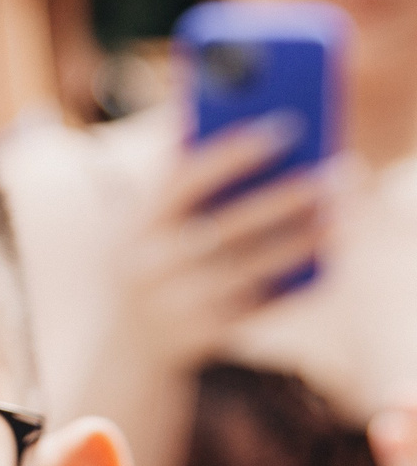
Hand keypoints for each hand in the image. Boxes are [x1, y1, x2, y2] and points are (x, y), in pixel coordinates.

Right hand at [111, 117, 328, 370]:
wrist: (130, 349)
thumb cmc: (151, 263)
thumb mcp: (144, 224)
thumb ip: (173, 176)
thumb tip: (213, 116)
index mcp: (135, 228)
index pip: (183, 183)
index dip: (233, 154)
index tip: (284, 129)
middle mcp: (150, 267)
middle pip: (225, 228)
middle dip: (281, 200)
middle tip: (327, 175)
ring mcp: (176, 305)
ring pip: (250, 269)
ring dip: (298, 241)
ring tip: (335, 216)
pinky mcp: (204, 334)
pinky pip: (259, 304)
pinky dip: (293, 283)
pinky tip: (322, 259)